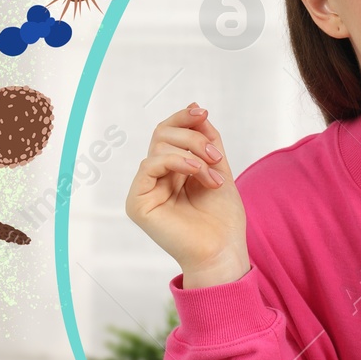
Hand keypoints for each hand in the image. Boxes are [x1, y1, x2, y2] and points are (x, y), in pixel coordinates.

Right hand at [124, 103, 249, 284]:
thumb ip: (207, 140)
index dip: (183, 118)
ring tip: (214, 176)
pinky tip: (198, 173)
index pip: (168, 133)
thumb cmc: (222, 218)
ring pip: (159, 147)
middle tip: (216, 155)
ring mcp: (144, 190)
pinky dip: (177, 162)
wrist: (223, 251)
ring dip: (193, 154)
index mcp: (171, 170)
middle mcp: (155, 178)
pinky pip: (149, 165)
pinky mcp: (137, 203)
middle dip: (193, 136)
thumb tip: (195, 108)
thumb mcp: (219, 168)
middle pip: (162, 135)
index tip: (203, 111)